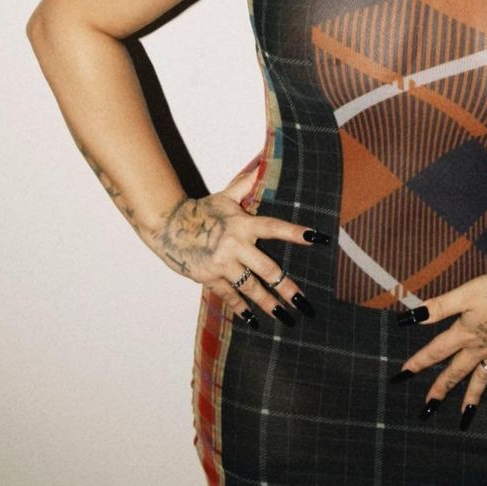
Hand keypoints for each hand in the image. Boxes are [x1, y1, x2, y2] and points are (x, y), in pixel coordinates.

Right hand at [146, 165, 330, 326]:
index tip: (318, 239)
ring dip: (269, 304)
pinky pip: (229, 296)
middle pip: (267, 269)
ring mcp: (222, 264)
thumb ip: (245, 184)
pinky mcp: (210, 277)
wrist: (168, 226)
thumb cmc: (201, 210)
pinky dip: (240, 309)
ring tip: (286, 318)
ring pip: (251, 288)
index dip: (296, 232)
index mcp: (243, 224)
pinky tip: (253, 321)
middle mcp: (235, 245)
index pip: (275, 228)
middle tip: (304, 302)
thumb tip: (262, 164)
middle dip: (287, 287)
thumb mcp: (225, 196)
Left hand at [392, 272, 486, 425]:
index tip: (401, 375)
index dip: (418, 362)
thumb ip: (440, 307)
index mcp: (464, 334)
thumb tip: (412, 318)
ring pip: (484, 378)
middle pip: (456, 371)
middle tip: (427, 409)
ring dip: (474, 397)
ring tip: (465, 417)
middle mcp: (480, 348)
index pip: (436, 351)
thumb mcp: (465, 294)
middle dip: (441, 389)